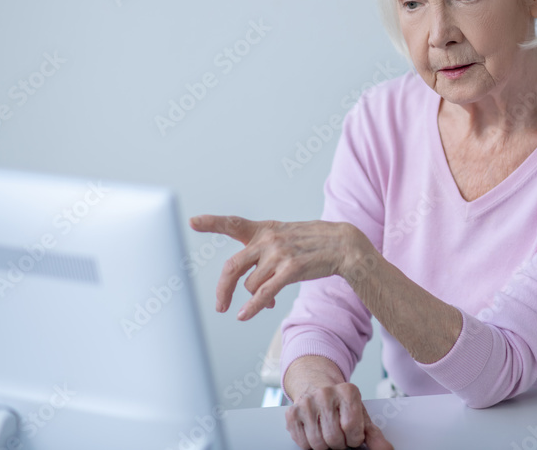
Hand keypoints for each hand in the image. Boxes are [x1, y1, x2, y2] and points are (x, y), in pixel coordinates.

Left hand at [189, 215, 365, 319]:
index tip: (193, 221)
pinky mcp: (291, 268)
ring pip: (251, 284)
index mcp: (265, 229)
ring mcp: (279, 253)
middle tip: (220, 306)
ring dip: (255, 298)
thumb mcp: (286, 239)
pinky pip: (264, 293)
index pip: (234, 224)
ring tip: (268, 300)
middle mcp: (269, 239)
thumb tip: (252, 291)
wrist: (344, 245)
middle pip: (232, 266)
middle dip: (223, 289)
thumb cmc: (313, 245)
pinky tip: (245, 315)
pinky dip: (253, 306)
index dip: (212, 223)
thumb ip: (264, 257)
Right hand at [285, 382, 392, 449]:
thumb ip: (373, 434)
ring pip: (318, 443)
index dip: (354, 438)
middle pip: (334, 437)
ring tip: (328, 432)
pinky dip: (310, 443)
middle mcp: (325, 393)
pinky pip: (303, 443)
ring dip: (325, 444)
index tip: (353, 435)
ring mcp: (307, 403)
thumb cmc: (341, 404)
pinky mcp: (292, 413)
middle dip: (340, 442)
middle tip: (340, 434)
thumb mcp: (360, 414)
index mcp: (347, 391)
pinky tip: (315, 430)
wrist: (316, 386)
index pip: (351, 427)